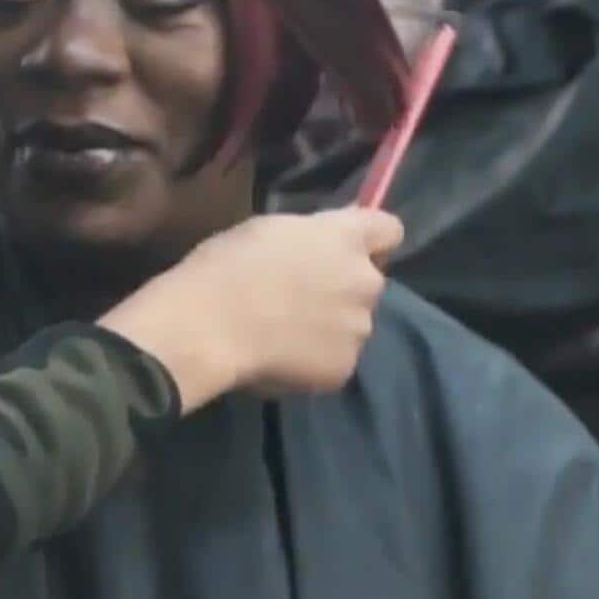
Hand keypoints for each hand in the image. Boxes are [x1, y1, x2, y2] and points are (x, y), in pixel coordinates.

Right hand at [98, 209, 403, 412]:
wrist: (209, 326)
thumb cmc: (227, 266)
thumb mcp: (270, 230)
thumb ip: (310, 240)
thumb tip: (321, 250)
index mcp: (345, 238)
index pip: (389, 230)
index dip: (371, 241)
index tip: (345, 250)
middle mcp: (365, 281)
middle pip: (369, 281)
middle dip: (343, 288)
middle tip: (300, 298)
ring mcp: (358, 328)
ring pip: (353, 324)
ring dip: (330, 326)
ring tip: (284, 335)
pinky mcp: (344, 368)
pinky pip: (336, 360)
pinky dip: (315, 360)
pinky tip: (280, 358)